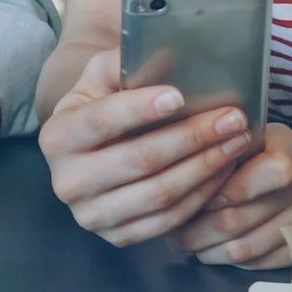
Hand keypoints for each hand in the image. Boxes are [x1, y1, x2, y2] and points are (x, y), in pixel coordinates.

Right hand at [37, 47, 254, 246]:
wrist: (88, 152)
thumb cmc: (101, 106)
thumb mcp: (99, 77)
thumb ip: (122, 62)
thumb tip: (164, 54)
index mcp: (56, 136)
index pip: (101, 121)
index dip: (141, 109)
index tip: (181, 95)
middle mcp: (67, 181)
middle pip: (139, 160)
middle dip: (191, 137)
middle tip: (231, 119)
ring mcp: (91, 215)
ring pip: (159, 194)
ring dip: (205, 167)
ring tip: (235, 142)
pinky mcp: (117, 237)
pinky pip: (168, 221)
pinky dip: (201, 195)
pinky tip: (222, 170)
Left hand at [169, 122, 291, 268]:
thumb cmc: (283, 154)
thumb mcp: (262, 135)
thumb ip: (227, 144)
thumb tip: (178, 159)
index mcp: (290, 154)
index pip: (244, 180)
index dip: (208, 193)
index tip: (180, 196)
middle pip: (237, 220)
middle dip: (196, 228)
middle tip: (170, 230)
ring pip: (245, 248)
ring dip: (208, 249)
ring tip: (184, 242)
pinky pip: (259, 263)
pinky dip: (230, 259)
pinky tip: (212, 251)